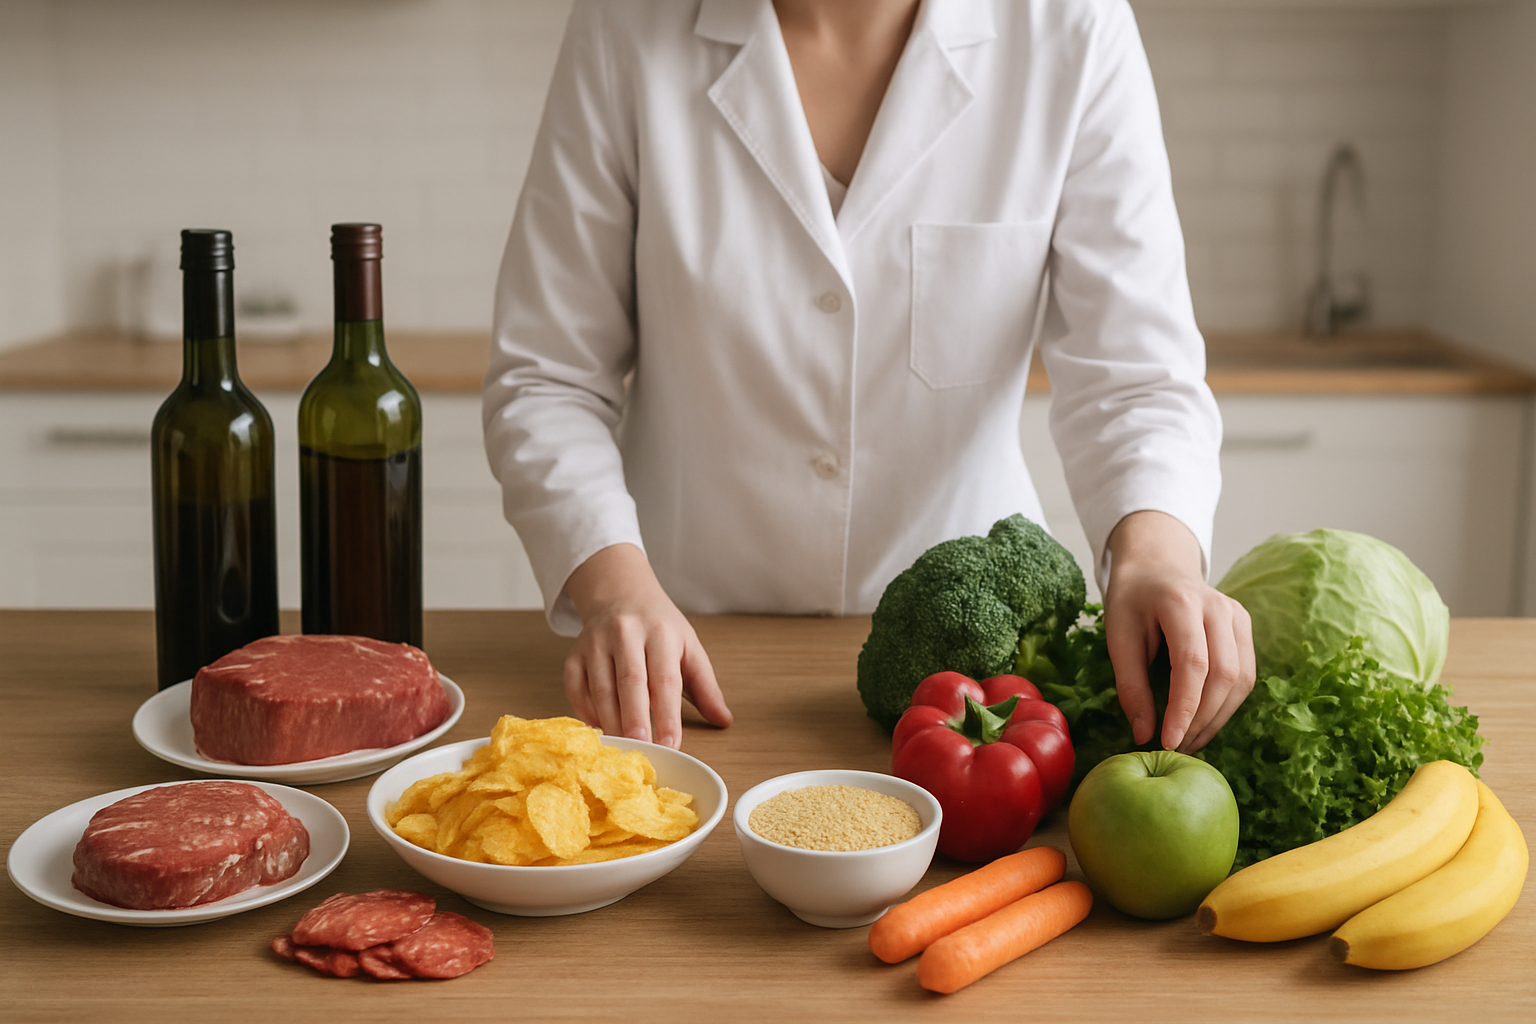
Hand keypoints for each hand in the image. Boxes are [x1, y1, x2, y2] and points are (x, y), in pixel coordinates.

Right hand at [562, 543, 732, 748]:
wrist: (622, 593)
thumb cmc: (659, 627)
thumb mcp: (690, 648)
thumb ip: (706, 686)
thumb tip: (724, 720)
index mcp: (660, 634)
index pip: (665, 680)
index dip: (668, 716)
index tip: (672, 745)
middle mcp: (626, 634)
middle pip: (630, 683)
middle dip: (635, 720)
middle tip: (642, 750)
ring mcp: (595, 643)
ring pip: (601, 688)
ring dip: (611, 721)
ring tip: (623, 748)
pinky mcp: (574, 653)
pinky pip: (576, 687)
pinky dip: (585, 711)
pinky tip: (600, 728)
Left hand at [1102, 511, 1254, 752]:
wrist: (1156, 566)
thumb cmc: (1132, 600)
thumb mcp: (1118, 636)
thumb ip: (1130, 685)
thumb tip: (1144, 735)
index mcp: (1181, 602)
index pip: (1193, 664)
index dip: (1183, 708)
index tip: (1167, 742)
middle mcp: (1218, 606)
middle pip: (1223, 674)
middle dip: (1201, 719)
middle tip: (1176, 749)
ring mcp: (1237, 615)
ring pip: (1241, 679)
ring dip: (1217, 718)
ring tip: (1189, 742)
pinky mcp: (1245, 626)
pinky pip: (1246, 674)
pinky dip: (1227, 705)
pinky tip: (1204, 723)